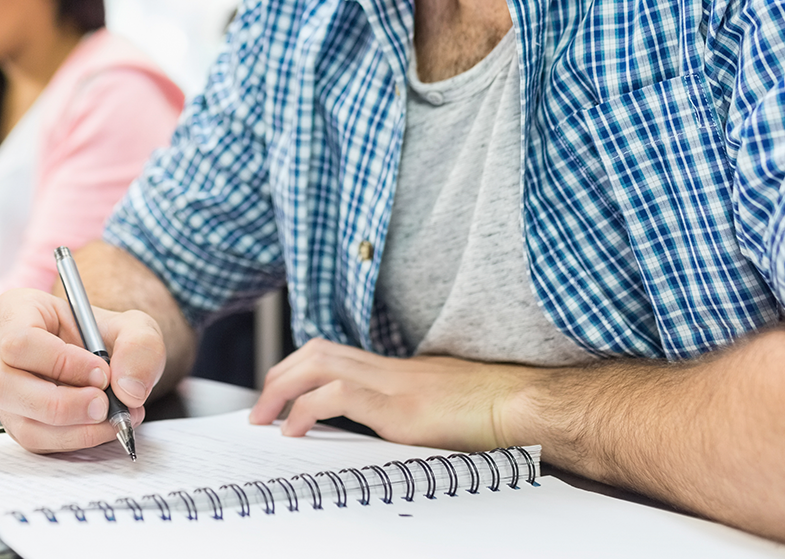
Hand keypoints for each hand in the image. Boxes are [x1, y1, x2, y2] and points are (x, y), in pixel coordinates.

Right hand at [0, 287, 158, 453]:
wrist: (106, 359)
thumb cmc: (106, 335)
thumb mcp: (136, 327)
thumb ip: (140, 347)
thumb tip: (128, 390)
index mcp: (17, 309)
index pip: (20, 341)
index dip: (61, 362)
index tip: (101, 373)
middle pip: (6, 385)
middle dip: (64, 403)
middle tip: (105, 404)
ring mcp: (1, 388)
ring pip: (21, 421)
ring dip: (74, 428)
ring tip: (112, 416)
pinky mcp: (15, 419)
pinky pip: (35, 441)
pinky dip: (74, 439)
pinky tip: (100, 426)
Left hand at [249, 338, 542, 450]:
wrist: (525, 407)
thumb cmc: (496, 412)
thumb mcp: (444, 410)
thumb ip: (414, 412)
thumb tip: (396, 430)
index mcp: (399, 370)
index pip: (337, 354)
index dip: (301, 368)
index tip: (280, 392)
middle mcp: (390, 369)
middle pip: (318, 351)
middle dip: (280, 374)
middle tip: (259, 407)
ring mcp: (393, 384)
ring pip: (319, 365)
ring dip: (282, 388)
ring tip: (264, 417)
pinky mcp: (398, 407)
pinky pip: (338, 396)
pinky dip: (307, 410)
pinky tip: (295, 431)